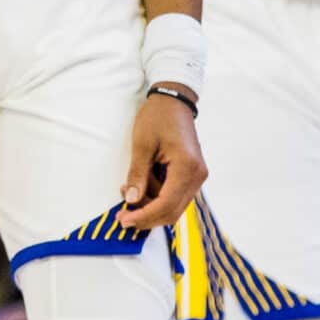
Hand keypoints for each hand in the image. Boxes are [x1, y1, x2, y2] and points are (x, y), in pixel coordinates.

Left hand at [119, 90, 206, 229]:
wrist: (173, 100)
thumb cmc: (157, 117)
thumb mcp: (142, 144)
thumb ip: (137, 175)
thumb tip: (131, 202)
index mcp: (187, 167)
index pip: (166, 204)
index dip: (144, 216)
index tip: (124, 220)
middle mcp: (197, 176)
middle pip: (172, 211)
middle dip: (147, 217)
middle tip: (123, 216)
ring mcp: (197, 176)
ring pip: (174, 206)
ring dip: (150, 206)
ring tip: (127, 190)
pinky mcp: (192, 174)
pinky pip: (175, 195)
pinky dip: (157, 197)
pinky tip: (141, 186)